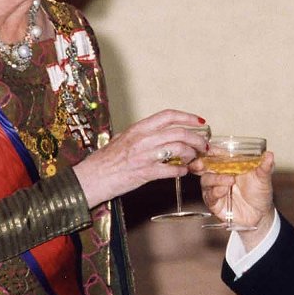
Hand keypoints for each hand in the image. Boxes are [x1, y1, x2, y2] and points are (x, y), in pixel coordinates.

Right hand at [72, 109, 208, 208]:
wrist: (90, 178)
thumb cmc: (104, 161)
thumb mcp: (121, 140)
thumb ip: (140, 136)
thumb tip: (156, 134)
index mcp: (138, 128)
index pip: (168, 116)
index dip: (188, 117)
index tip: (200, 122)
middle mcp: (143, 139)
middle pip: (179, 133)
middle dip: (197, 139)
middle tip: (203, 146)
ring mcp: (145, 156)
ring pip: (179, 149)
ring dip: (191, 155)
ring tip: (193, 160)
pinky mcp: (145, 173)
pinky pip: (171, 170)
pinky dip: (181, 171)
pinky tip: (183, 172)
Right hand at [190, 149, 275, 244]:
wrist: (260, 215)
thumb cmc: (260, 193)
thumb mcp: (263, 178)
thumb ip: (265, 167)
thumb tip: (269, 154)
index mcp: (229, 165)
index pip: (217, 155)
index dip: (211, 151)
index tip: (210, 149)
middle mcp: (220, 175)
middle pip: (205, 166)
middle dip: (201, 164)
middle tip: (202, 163)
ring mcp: (216, 189)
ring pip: (206, 180)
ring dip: (215, 178)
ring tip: (229, 180)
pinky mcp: (214, 203)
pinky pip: (209, 196)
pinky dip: (215, 192)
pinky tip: (224, 190)